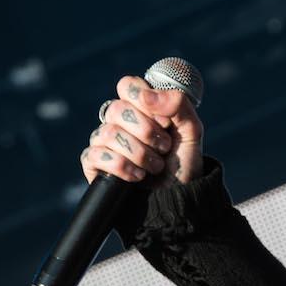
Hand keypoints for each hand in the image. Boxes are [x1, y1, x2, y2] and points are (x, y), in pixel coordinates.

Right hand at [80, 73, 205, 187]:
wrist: (176, 200)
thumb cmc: (182, 165)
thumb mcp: (191, 133)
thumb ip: (179, 105)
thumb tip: (147, 94)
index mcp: (140, 108)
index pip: (128, 86)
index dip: (146, 101)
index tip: (165, 121)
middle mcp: (118, 121)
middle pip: (117, 109)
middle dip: (147, 132)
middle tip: (164, 148)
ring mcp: (104, 141)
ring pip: (109, 133)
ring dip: (139, 154)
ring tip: (155, 167)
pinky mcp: (94, 163)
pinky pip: (96, 155)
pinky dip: (122, 167)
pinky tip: (137, 177)